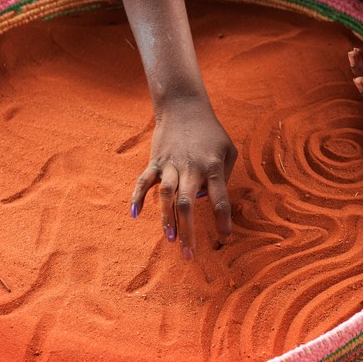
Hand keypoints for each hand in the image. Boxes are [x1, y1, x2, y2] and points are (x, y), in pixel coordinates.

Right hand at [130, 101, 237, 260]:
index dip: (223, 221)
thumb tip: (210, 201)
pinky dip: (137, 196)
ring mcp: (171, 164)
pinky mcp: (155, 161)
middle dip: (189, 230)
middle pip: (188, 203)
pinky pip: (144, 180)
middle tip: (189, 254)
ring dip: (166, 218)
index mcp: (213, 167)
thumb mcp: (229, 150)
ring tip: (169, 238)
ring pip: (166, 195)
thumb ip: (225, 177)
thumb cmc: (211, 132)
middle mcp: (191, 167)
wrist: (184, 106)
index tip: (224, 239)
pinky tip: (134, 213)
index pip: (220, 199)